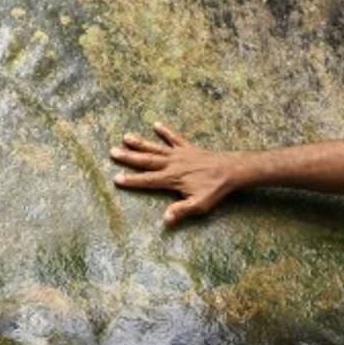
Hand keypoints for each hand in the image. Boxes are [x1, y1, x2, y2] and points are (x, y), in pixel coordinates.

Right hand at [110, 122, 234, 226]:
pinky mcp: (188, 148)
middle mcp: (172, 164)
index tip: (116, 178)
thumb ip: (181, 210)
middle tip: (112, 152)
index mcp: (172, 178)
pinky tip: (156, 125)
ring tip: (125, 137)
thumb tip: (165, 219)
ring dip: (141, 143)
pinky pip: (174, 138)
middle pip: (146, 161)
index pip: (147, 180)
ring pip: (156, 148)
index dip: (131, 180)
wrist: (231, 170)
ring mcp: (179, 154)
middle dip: (128, 157)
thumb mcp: (199, 205)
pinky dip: (166, 131)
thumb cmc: (215, 189)